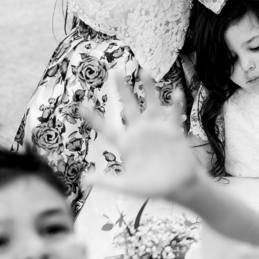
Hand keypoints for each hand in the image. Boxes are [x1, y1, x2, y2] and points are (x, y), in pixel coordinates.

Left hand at [82, 74, 201, 203]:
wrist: (177, 186)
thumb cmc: (151, 186)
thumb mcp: (127, 185)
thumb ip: (107, 181)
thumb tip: (84, 180)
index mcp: (126, 143)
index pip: (107, 128)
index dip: (93, 118)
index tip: (80, 105)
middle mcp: (140, 131)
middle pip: (129, 107)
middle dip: (122, 90)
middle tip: (115, 72)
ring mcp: (157, 129)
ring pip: (152, 103)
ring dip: (149, 89)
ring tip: (145, 72)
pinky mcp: (173, 131)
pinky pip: (174, 113)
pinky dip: (175, 103)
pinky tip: (176, 91)